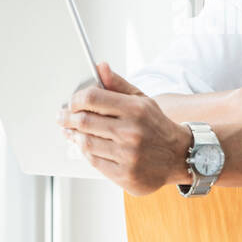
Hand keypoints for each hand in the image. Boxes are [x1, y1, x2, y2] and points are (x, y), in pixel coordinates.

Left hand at [58, 62, 192, 195]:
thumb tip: (100, 67)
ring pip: (85, 143)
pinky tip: (84, 146)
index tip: (71, 102)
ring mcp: (128, 155)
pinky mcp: (125, 175)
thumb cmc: (156, 126)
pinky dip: (86, 152)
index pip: (92, 98)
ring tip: (70, 131)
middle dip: (67, 118)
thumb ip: (118, 84)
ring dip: (73, 136)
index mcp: (135, 109)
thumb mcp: (142, 100)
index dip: (75, 99)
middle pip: (83, 121)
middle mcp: (131, 132)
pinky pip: (94, 162)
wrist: (179, 156)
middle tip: (62, 117)